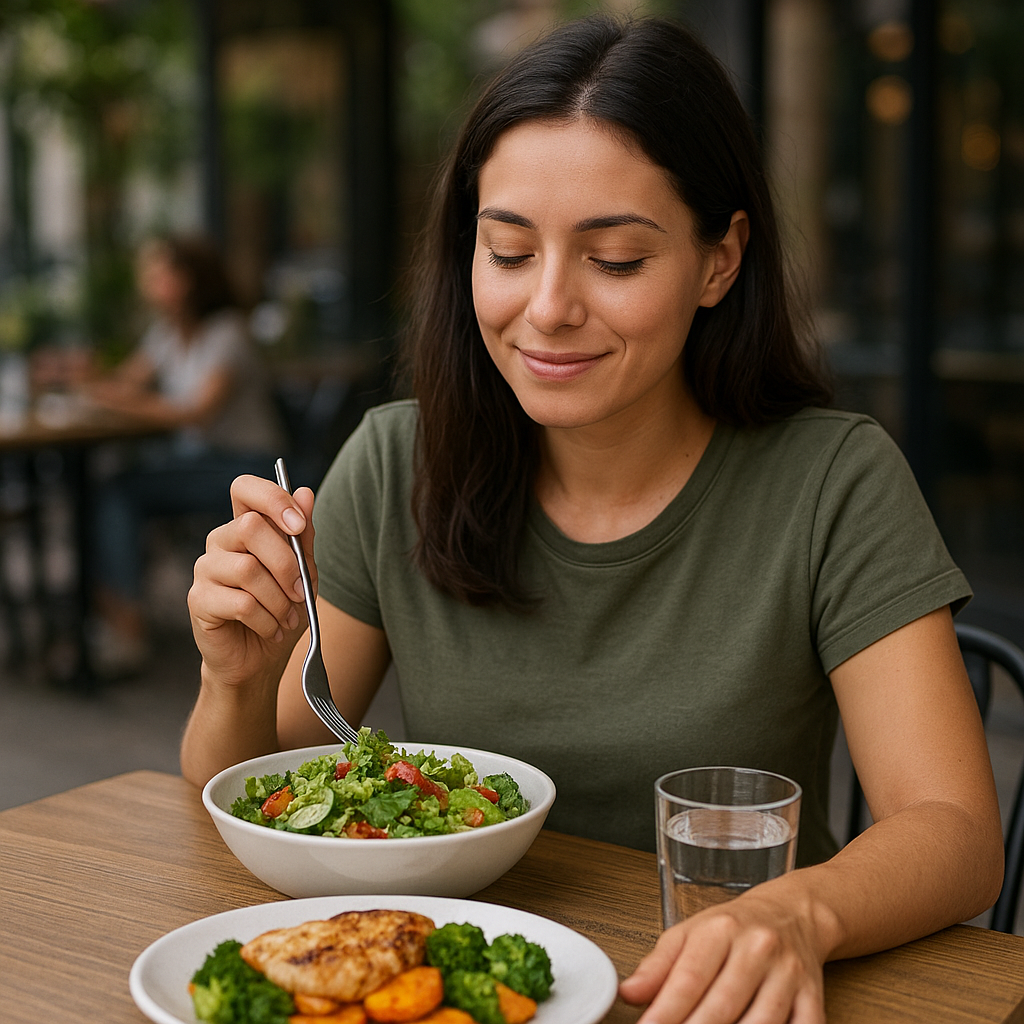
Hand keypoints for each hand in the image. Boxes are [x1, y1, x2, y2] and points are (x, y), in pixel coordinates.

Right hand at [188, 473, 315, 689]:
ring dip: (278, 599)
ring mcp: (206, 569)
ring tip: (287, 617)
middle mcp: (221, 541)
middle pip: (250, 526)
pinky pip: (241, 603)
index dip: (272, 498)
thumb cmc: (282, 611)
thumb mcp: (304, 572)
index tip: (297, 526)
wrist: (261, 660)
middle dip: (285, 563)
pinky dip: (266, 620)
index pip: (245, 488)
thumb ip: (303, 536)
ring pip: (247, 569)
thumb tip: (306, 493)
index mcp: (246, 527)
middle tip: (300, 591)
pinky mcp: (198, 600)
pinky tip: (272, 630)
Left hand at [619, 886, 825, 1023]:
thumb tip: (628, 993)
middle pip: (722, 1005)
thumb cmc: (735, 927)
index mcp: (721, 929)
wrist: (793, 914)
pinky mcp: (813, 998)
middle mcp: (757, 948)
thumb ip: (658, 966)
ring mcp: (789, 974)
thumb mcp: (690, 933)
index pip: (689, 977)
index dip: (666, 1012)